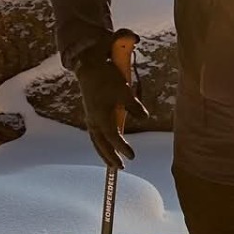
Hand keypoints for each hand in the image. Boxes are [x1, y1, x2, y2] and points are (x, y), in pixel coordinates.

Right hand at [74, 51, 148, 168]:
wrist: (89, 66)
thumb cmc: (108, 78)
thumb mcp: (125, 92)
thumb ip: (134, 107)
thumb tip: (143, 118)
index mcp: (101, 118)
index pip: (114, 138)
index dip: (122, 148)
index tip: (132, 157)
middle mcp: (93, 120)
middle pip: (101, 144)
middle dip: (110, 157)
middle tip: (119, 168)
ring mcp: (90, 116)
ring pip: (96, 140)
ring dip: (103, 152)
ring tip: (111, 162)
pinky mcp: (90, 112)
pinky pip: (94, 133)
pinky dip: (100, 142)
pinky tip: (104, 145)